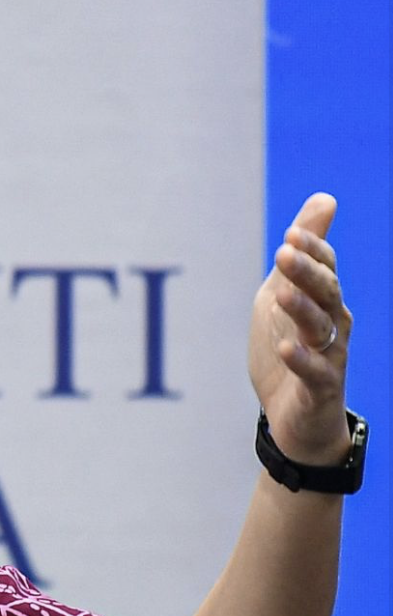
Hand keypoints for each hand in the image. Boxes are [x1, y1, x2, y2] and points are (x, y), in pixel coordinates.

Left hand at [248, 192, 352, 465]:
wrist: (297, 417)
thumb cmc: (291, 348)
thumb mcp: (286, 294)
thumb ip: (302, 255)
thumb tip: (324, 199)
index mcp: (323, 301)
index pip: (324, 269)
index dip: (311, 251)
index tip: (291, 234)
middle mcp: (333, 325)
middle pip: (325, 293)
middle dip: (307, 272)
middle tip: (284, 252)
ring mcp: (328, 356)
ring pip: (321, 328)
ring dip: (302, 309)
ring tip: (281, 293)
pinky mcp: (318, 388)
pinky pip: (313, 372)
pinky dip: (300, 360)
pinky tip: (284, 349)